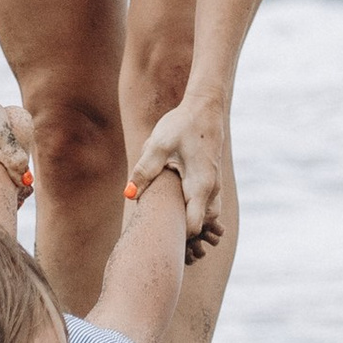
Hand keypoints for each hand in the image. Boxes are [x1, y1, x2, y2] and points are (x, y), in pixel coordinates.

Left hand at [127, 96, 226, 253]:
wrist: (205, 106)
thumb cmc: (182, 124)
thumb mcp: (159, 145)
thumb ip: (144, 170)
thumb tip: (128, 194)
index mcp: (200, 185)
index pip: (193, 226)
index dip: (177, 235)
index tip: (157, 231)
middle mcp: (212, 189)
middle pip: (202, 226)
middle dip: (184, 232)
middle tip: (158, 229)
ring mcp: (214, 185)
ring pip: (206, 216)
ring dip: (189, 220)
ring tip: (165, 218)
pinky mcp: (211, 180)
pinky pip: (205, 204)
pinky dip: (193, 210)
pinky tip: (173, 202)